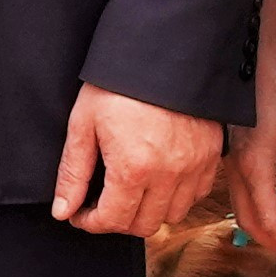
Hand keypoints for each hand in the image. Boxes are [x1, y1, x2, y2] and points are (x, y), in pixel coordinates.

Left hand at [54, 83, 222, 236]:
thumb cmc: (119, 83)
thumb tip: (64, 210)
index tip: (80, 213)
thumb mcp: (84, 124)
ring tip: (131, 190)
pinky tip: (159, 179)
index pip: (112, 221)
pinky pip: (197, 194)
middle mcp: (169, 174)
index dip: (90, 222)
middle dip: (117, 220)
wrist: (163, 51)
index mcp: (133, 168)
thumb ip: (73, 172)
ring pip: (173, 215)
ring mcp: (194, 166)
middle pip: (143, 225)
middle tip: (102, 202)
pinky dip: (178, 196)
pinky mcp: (211, 154)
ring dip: (149, 211)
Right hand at [230, 45, 275, 252]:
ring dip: (271, 225)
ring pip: (245, 209)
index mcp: (255, 166)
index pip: (268, 221)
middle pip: (250, 223)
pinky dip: (263, 206)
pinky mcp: (232, 153)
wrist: (252, 56)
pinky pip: (243, 191)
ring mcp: (231, 161)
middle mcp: (237, 168)